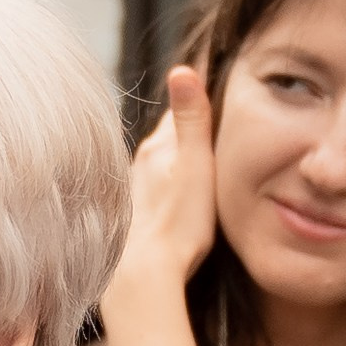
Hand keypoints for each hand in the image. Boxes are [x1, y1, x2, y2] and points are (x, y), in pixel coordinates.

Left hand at [111, 66, 220, 308]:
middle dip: (186, 130)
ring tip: (194, 159)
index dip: (199, 99)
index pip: (180, 111)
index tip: (215, 87)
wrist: (141, 277)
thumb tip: (182, 68)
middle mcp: (138, 165)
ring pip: (157, 165)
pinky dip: (164, 186)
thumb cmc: (177, 225)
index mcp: (158, 148)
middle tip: (211, 122)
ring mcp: (132, 192)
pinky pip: (151, 191)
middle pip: (167, 138)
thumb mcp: (196, 165)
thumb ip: (191, 119)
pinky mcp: (129, 217)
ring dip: (173, 160)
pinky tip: (173, 199)